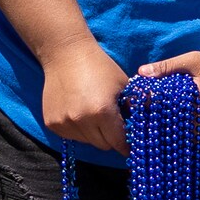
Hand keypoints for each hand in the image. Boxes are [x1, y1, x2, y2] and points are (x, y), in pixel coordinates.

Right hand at [39, 39, 131, 153]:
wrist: (66, 54)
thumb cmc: (100, 67)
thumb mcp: (124, 85)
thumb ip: (135, 108)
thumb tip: (149, 127)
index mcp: (102, 112)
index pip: (119, 142)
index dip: (127, 144)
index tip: (130, 144)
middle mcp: (81, 120)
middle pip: (103, 145)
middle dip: (110, 137)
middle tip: (112, 123)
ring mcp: (64, 123)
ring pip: (87, 142)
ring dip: (93, 134)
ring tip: (93, 113)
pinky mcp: (51, 123)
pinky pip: (71, 136)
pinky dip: (78, 129)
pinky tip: (78, 111)